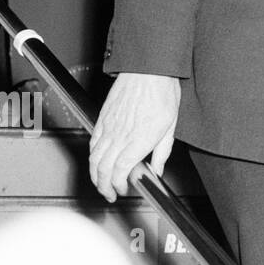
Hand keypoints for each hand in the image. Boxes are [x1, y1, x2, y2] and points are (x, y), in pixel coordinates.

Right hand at [89, 72, 180, 202]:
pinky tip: (97, 161)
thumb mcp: (171, 126)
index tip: (124, 189)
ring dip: (95, 175)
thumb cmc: (161, 93)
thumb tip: (157, 169)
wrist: (148, 70)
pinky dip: (92, 157)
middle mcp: (120, 136)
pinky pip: (92, 143)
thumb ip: (162, 152)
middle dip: (104, 186)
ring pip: (94, 158)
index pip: (121, 172)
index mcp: (138, 141)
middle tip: (110, 194)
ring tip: (101, 183)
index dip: (120, 185)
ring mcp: (108, 128)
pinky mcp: (102, 119)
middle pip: (103, 169)